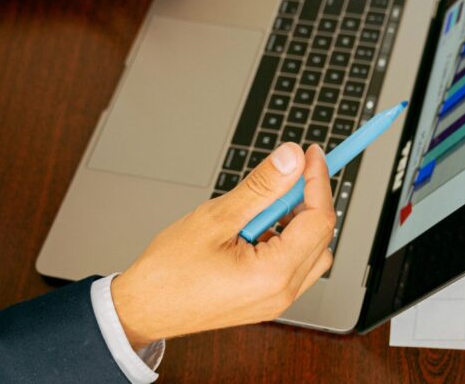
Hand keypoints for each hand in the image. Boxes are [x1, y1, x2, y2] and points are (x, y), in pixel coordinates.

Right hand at [111, 143, 335, 347]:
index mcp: (273, 275)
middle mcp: (282, 293)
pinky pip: (294, 265)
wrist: (143, 309)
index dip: (317, 180)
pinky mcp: (266, 300)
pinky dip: (285, 240)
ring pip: (311, 251)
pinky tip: (255, 228)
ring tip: (261, 206)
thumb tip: (292, 159)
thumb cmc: (169, 271)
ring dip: (297, 221)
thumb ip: (262, 186)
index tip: (310, 154)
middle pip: (320, 235)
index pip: (319, 220)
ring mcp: (275, 300)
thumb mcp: (216, 217)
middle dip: (309, 199)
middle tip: (287, 172)